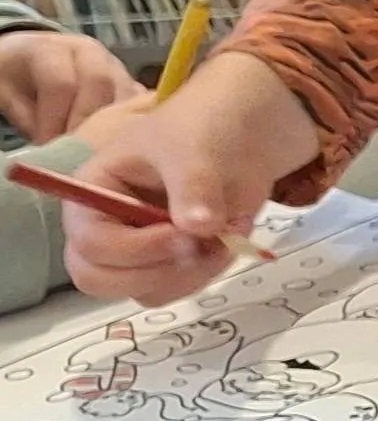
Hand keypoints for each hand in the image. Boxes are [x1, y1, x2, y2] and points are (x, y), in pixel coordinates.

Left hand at [0, 26, 140, 140]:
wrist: (30, 62)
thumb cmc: (16, 80)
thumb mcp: (9, 96)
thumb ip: (31, 119)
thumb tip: (54, 149)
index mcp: (51, 50)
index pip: (61, 82)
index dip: (55, 119)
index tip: (48, 146)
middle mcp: (89, 53)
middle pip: (100, 83)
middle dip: (89, 123)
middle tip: (78, 154)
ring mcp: (116, 66)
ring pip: (128, 94)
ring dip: (115, 127)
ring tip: (99, 153)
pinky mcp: (132, 82)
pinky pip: (144, 103)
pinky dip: (135, 125)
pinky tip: (120, 145)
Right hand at [61, 52, 317, 303]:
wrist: (244, 134)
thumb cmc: (203, 130)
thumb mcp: (195, 148)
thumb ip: (193, 187)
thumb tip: (199, 227)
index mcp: (91, 194)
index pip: (90, 243)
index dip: (134, 250)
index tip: (183, 234)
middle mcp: (105, 227)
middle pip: (99, 280)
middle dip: (154, 273)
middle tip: (199, 247)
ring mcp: (137, 250)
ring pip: (145, 291)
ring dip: (189, 275)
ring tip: (222, 237)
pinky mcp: (169, 262)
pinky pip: (177, 289)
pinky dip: (206, 274)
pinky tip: (227, 241)